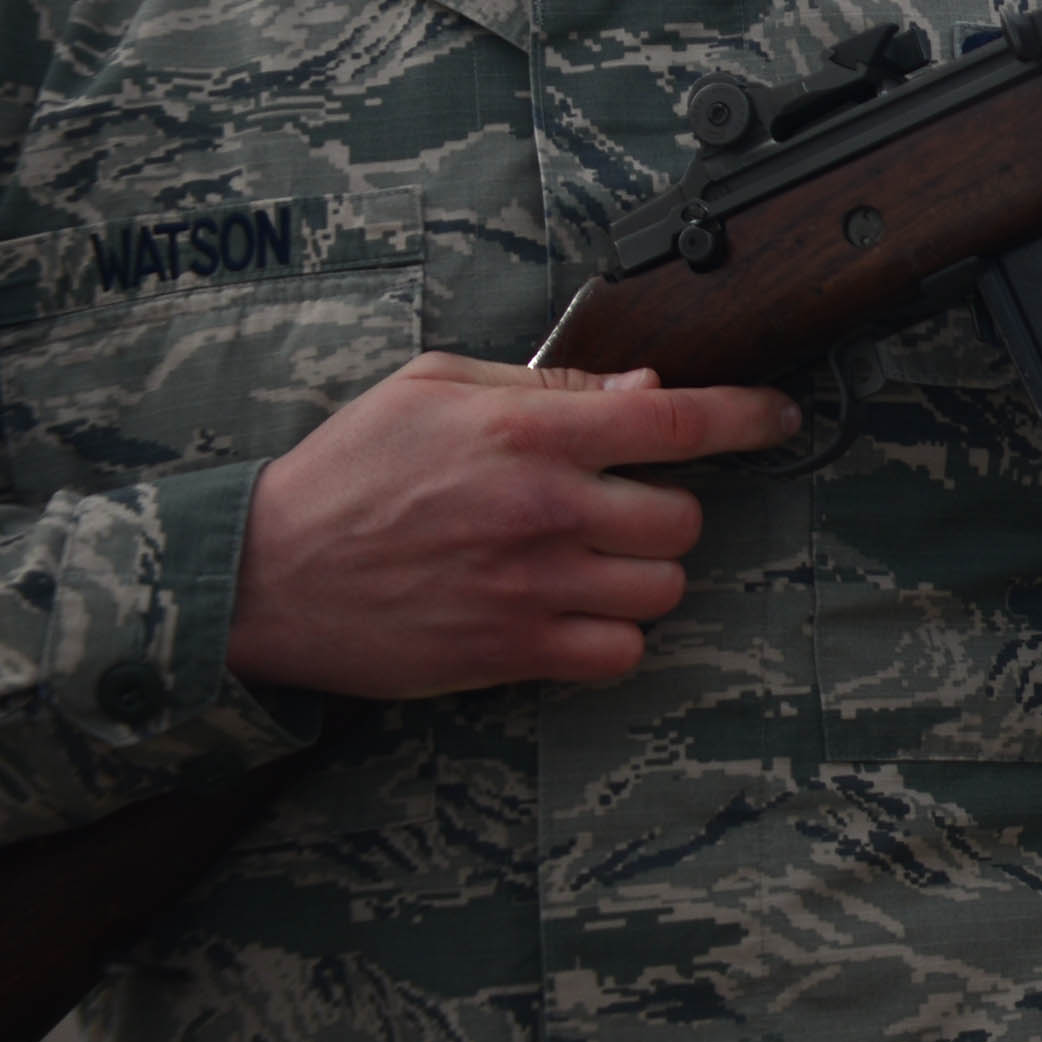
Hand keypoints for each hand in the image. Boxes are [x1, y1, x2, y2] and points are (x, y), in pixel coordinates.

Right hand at [228, 353, 798, 698]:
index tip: (781, 417)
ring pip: (663, 590)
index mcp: (529, 433)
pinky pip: (619, 654)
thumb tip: (641, 390)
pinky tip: (572, 615)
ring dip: (641, 578)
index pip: (680, 423)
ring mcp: (530, 588)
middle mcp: (543, 510)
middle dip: (662, 513)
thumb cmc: (346, 470)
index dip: (749, 417)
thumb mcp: (433, 386)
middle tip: (616, 511)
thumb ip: (547, 386)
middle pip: (684, 520)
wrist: (260, 574)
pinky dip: (611, 639)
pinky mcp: (509, 653)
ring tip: (588, 565)